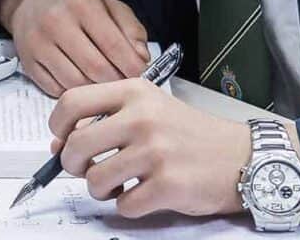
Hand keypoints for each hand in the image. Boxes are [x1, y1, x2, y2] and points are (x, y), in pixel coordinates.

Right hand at [0, 0, 150, 95]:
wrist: (32, 3)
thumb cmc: (77, 8)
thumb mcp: (109, 7)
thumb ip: (132, 30)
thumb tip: (141, 59)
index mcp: (82, 5)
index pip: (113, 45)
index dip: (132, 67)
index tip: (140, 75)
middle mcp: (56, 22)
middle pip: (96, 68)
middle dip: (115, 81)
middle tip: (123, 82)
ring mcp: (38, 44)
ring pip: (75, 83)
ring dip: (94, 90)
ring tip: (102, 82)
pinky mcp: (28, 63)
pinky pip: (56, 90)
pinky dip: (72, 91)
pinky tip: (79, 81)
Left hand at [48, 78, 249, 217]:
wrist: (242, 156)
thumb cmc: (189, 134)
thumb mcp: (147, 110)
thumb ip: (104, 120)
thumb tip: (58, 144)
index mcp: (134, 92)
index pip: (71, 102)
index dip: (57, 125)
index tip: (61, 137)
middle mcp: (142, 118)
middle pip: (76, 145)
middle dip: (72, 164)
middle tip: (86, 168)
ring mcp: (156, 152)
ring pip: (94, 180)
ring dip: (100, 189)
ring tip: (119, 183)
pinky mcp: (169, 185)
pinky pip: (124, 205)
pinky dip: (128, 206)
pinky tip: (143, 194)